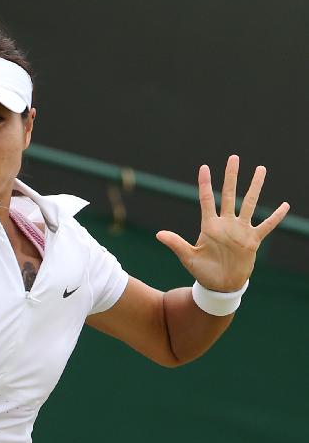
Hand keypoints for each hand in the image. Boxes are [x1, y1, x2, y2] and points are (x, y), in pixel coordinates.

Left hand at [156, 155, 289, 291]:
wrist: (220, 285)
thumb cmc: (202, 271)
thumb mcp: (188, 257)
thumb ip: (176, 244)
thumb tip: (158, 234)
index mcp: (209, 226)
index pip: (206, 200)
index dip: (205, 183)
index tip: (204, 167)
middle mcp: (225, 224)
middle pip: (229, 194)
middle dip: (231, 176)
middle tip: (233, 157)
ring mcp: (240, 230)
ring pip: (250, 203)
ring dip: (255, 187)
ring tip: (261, 169)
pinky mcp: (252, 240)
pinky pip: (266, 226)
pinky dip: (275, 217)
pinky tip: (285, 205)